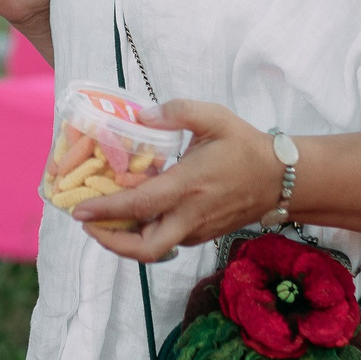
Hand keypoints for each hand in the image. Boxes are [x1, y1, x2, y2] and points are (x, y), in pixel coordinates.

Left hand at [68, 99, 285, 262]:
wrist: (281, 179)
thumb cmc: (246, 147)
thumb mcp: (215, 118)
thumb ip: (178, 111)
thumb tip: (140, 115)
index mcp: (190, 186)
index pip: (141, 206)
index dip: (106, 211)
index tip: (78, 211)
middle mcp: (191, 215)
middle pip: (146, 249)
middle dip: (111, 243)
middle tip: (88, 224)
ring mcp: (197, 230)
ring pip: (155, 248)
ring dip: (125, 239)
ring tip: (103, 217)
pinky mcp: (202, 235)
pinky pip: (167, 241)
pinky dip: (145, 233)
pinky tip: (133, 214)